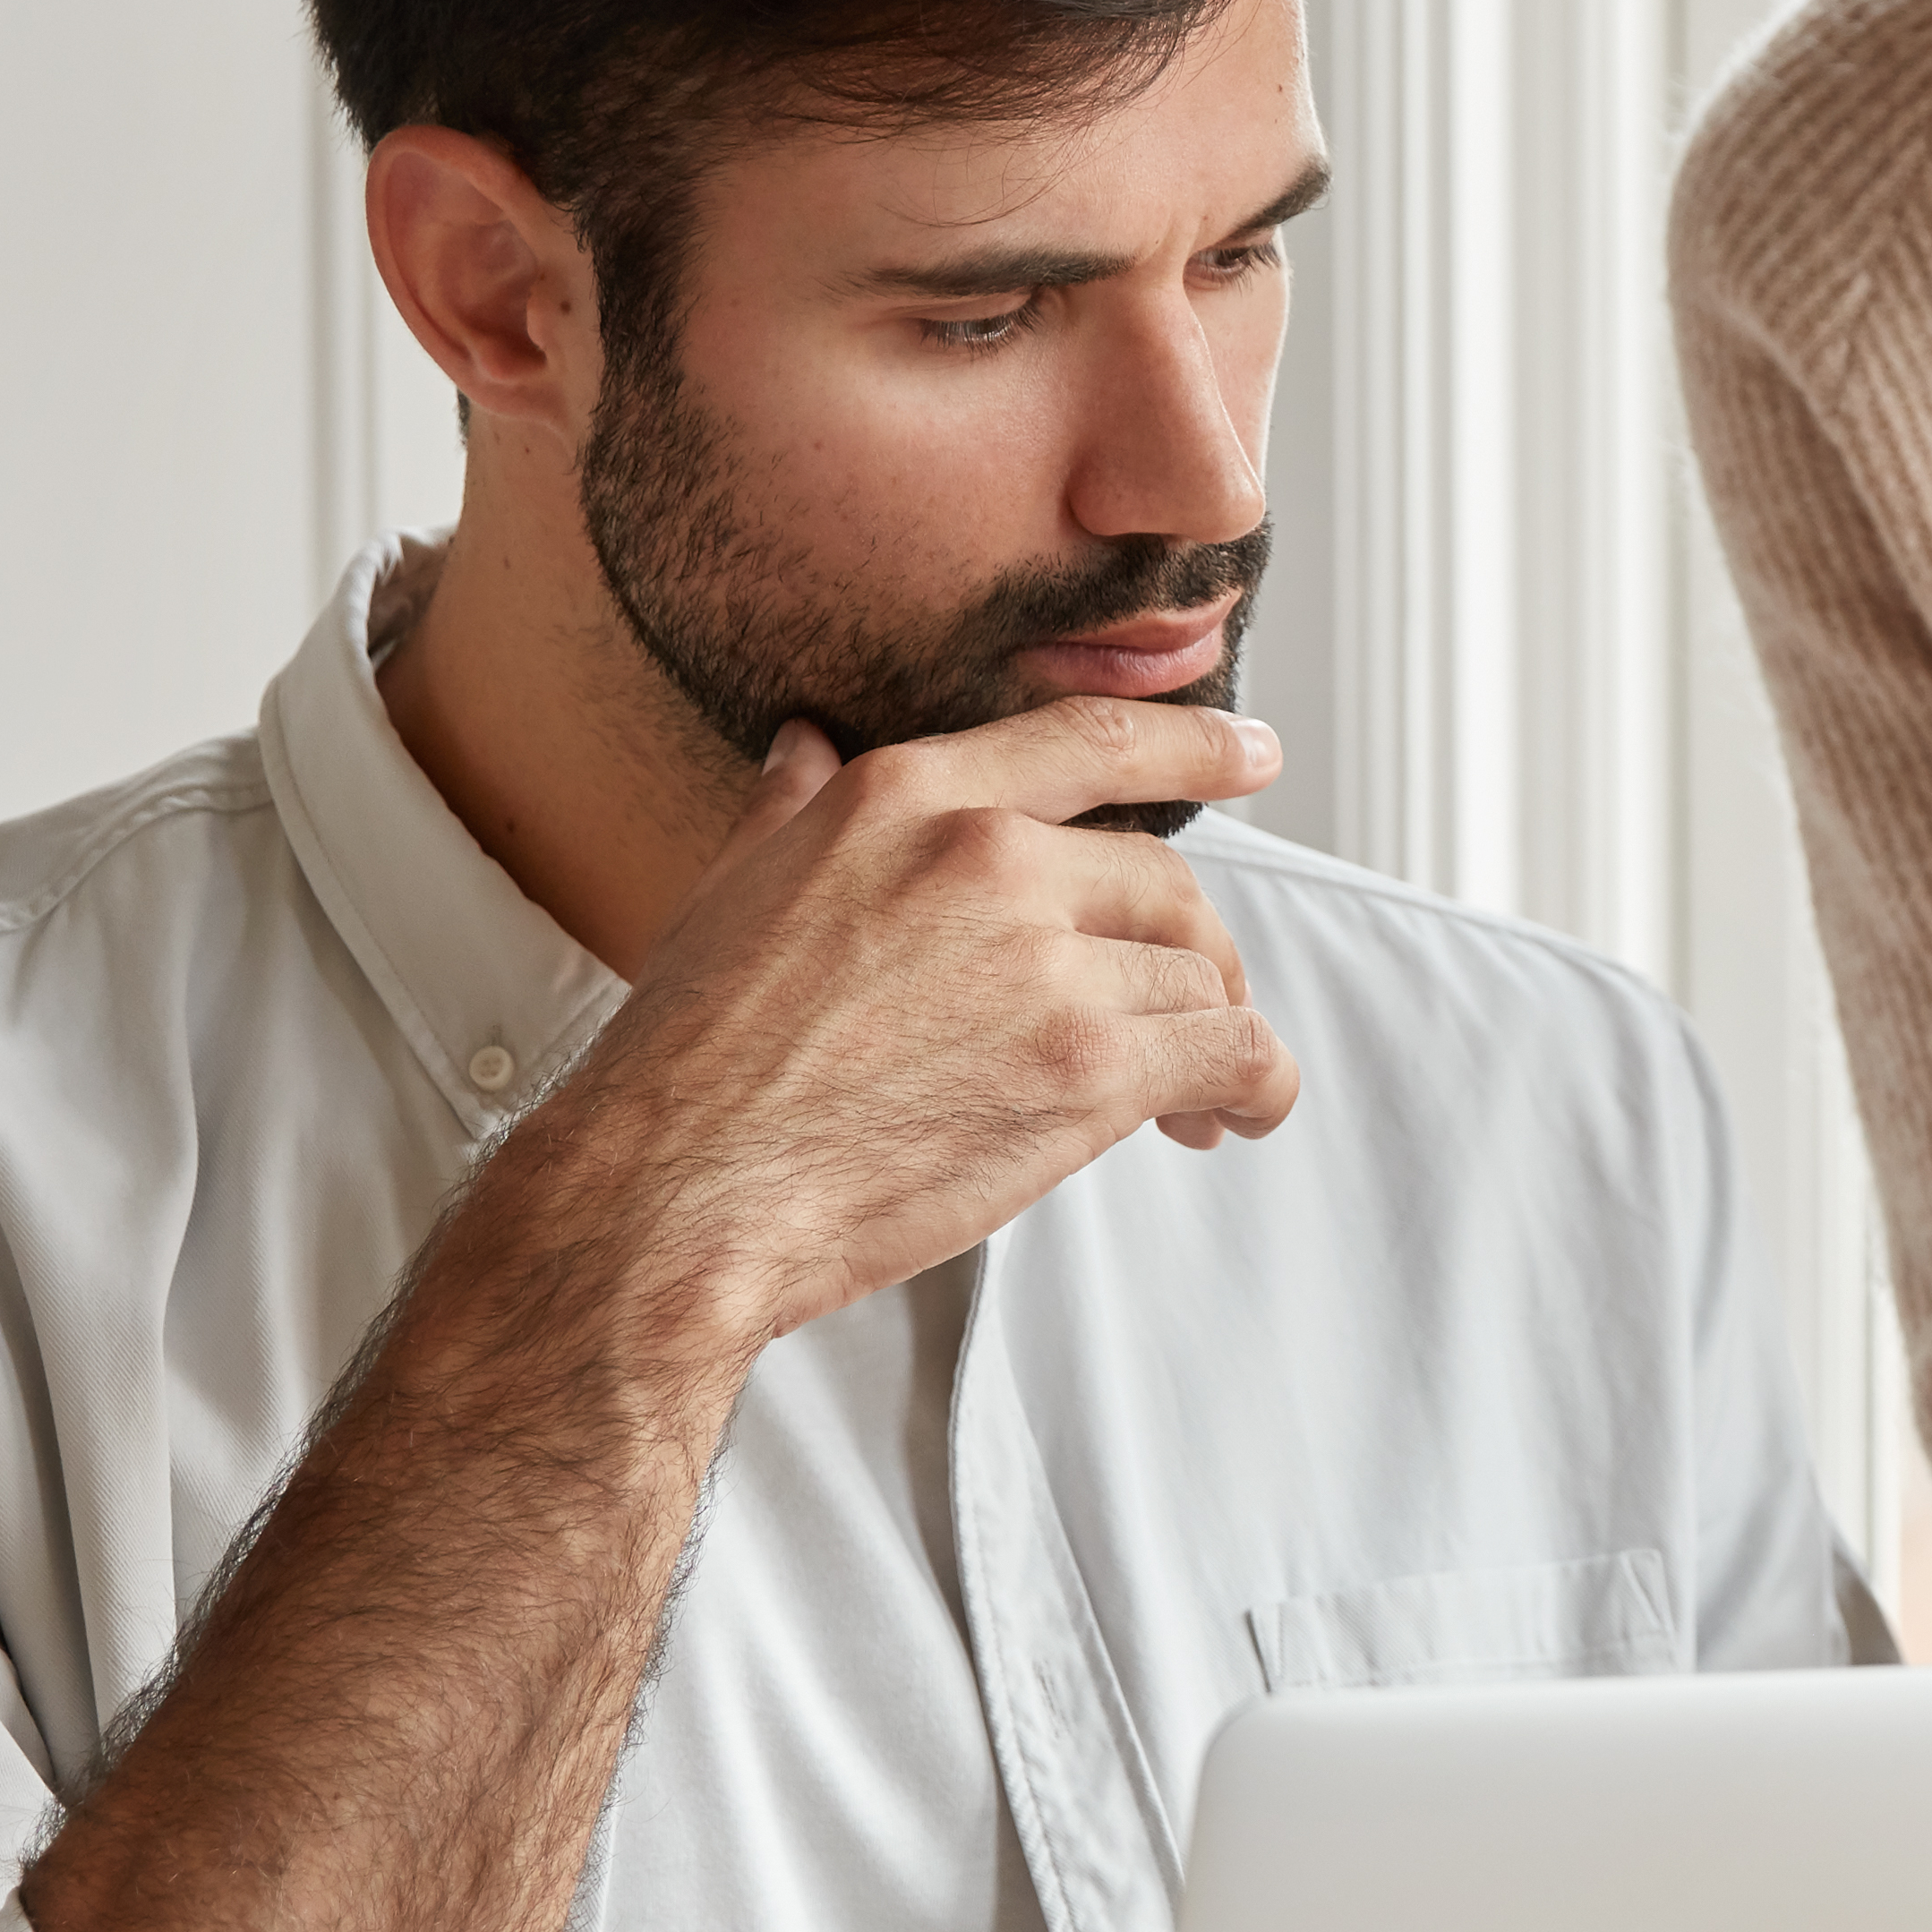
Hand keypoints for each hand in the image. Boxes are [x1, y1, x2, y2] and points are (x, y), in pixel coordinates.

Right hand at [495, 694, 1300, 1358]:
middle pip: (1164, 883)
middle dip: (1191, 952)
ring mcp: (1045, 962)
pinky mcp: (1086, 1068)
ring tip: (1184, 1102)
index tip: (1250, 751)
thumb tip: (799, 750)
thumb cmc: (692, 1061)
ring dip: (1208, 1037)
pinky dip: (1254, 1087)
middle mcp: (988, 858)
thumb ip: (792, 810)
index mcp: (908, 798)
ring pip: (1196, 979)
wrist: (677, 1188)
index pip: (1089, 742)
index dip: (1190, 746)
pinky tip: (1230, 1120)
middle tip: (1188, 1010)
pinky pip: (1231, 1054)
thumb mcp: (732, 890)